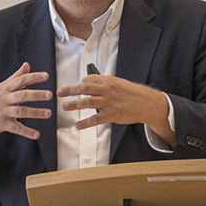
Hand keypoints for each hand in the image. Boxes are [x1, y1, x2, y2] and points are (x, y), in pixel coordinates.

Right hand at [0, 62, 51, 165]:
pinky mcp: (3, 124)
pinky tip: (37, 135)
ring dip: (35, 113)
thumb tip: (27, 65)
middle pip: (22, 95)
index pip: (21, 80)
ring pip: (21, 112)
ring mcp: (4, 112)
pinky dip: (26, 132)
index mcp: (6, 88)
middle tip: (50, 94)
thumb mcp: (3, 86)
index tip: (46, 76)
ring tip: (49, 113)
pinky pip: (16, 128)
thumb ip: (17, 76)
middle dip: (36, 94)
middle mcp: (5, 99)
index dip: (34, 78)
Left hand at [57, 75, 173, 144]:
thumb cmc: (132, 93)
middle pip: (84, 88)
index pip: (89, 80)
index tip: (74, 87)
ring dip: (74, 104)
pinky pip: (95, 119)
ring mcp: (109, 102)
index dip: (80, 83)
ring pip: (88, 102)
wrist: (147, 103)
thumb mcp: (118, 84)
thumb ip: (104, 84)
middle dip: (70, 90)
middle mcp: (107, 90)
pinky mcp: (112, 114)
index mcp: (108, 80)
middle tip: (59, 92)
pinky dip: (85, 123)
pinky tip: (78, 125)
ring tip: (64, 107)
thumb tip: (88, 86)